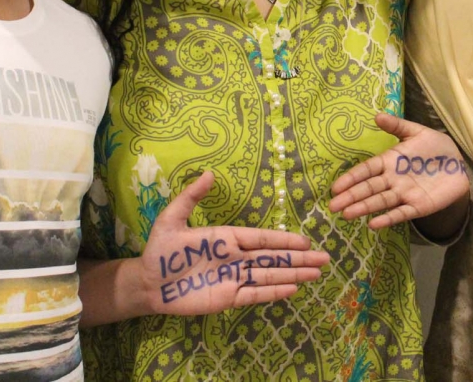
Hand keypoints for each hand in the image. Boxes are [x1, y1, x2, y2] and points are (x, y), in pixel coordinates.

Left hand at [139, 172, 329, 315]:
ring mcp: (233, 279)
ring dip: (293, 275)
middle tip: (325, 259)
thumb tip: (210, 173)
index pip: (262, 239)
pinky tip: (292, 289)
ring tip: (316, 274)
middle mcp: (235, 258)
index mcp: (226, 238)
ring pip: (269, 276)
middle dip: (299, 259)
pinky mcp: (227, 299)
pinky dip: (273, 293)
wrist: (147, 283)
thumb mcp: (172, 218)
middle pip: (273, 258)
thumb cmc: (160, 250)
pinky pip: (254, 295)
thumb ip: (191, 197)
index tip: (306, 241)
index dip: (284, 240)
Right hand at [329, 113, 468, 230]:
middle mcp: (393, 179)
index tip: (335, 187)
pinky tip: (374, 224)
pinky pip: (402, 213)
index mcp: (389, 161)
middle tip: (333, 206)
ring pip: (381, 201)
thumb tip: (377, 116)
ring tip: (347, 214)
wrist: (459, 164)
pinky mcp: (419, 206)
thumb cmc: (435, 147)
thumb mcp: (417, 132)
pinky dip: (388, 218)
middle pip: (369, 188)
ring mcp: (404, 194)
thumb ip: (398, 126)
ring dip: (364, 208)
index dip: (351, 178)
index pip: (366, 170)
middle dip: (351, 196)